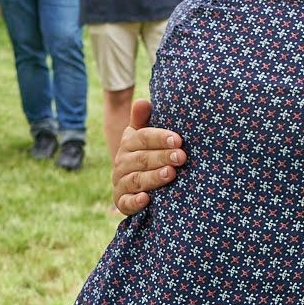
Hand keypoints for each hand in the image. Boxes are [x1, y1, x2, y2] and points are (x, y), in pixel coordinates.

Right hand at [112, 98, 186, 214]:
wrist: (132, 184)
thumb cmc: (146, 154)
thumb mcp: (143, 136)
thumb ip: (143, 120)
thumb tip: (143, 101)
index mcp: (129, 143)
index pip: (142, 138)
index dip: (159, 138)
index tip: (177, 139)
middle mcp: (122, 162)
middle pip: (142, 159)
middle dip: (162, 157)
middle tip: (181, 157)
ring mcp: (121, 183)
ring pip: (136, 179)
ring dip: (153, 177)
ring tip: (171, 174)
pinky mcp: (122, 202)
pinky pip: (126, 203)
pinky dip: (135, 201)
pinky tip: (147, 199)